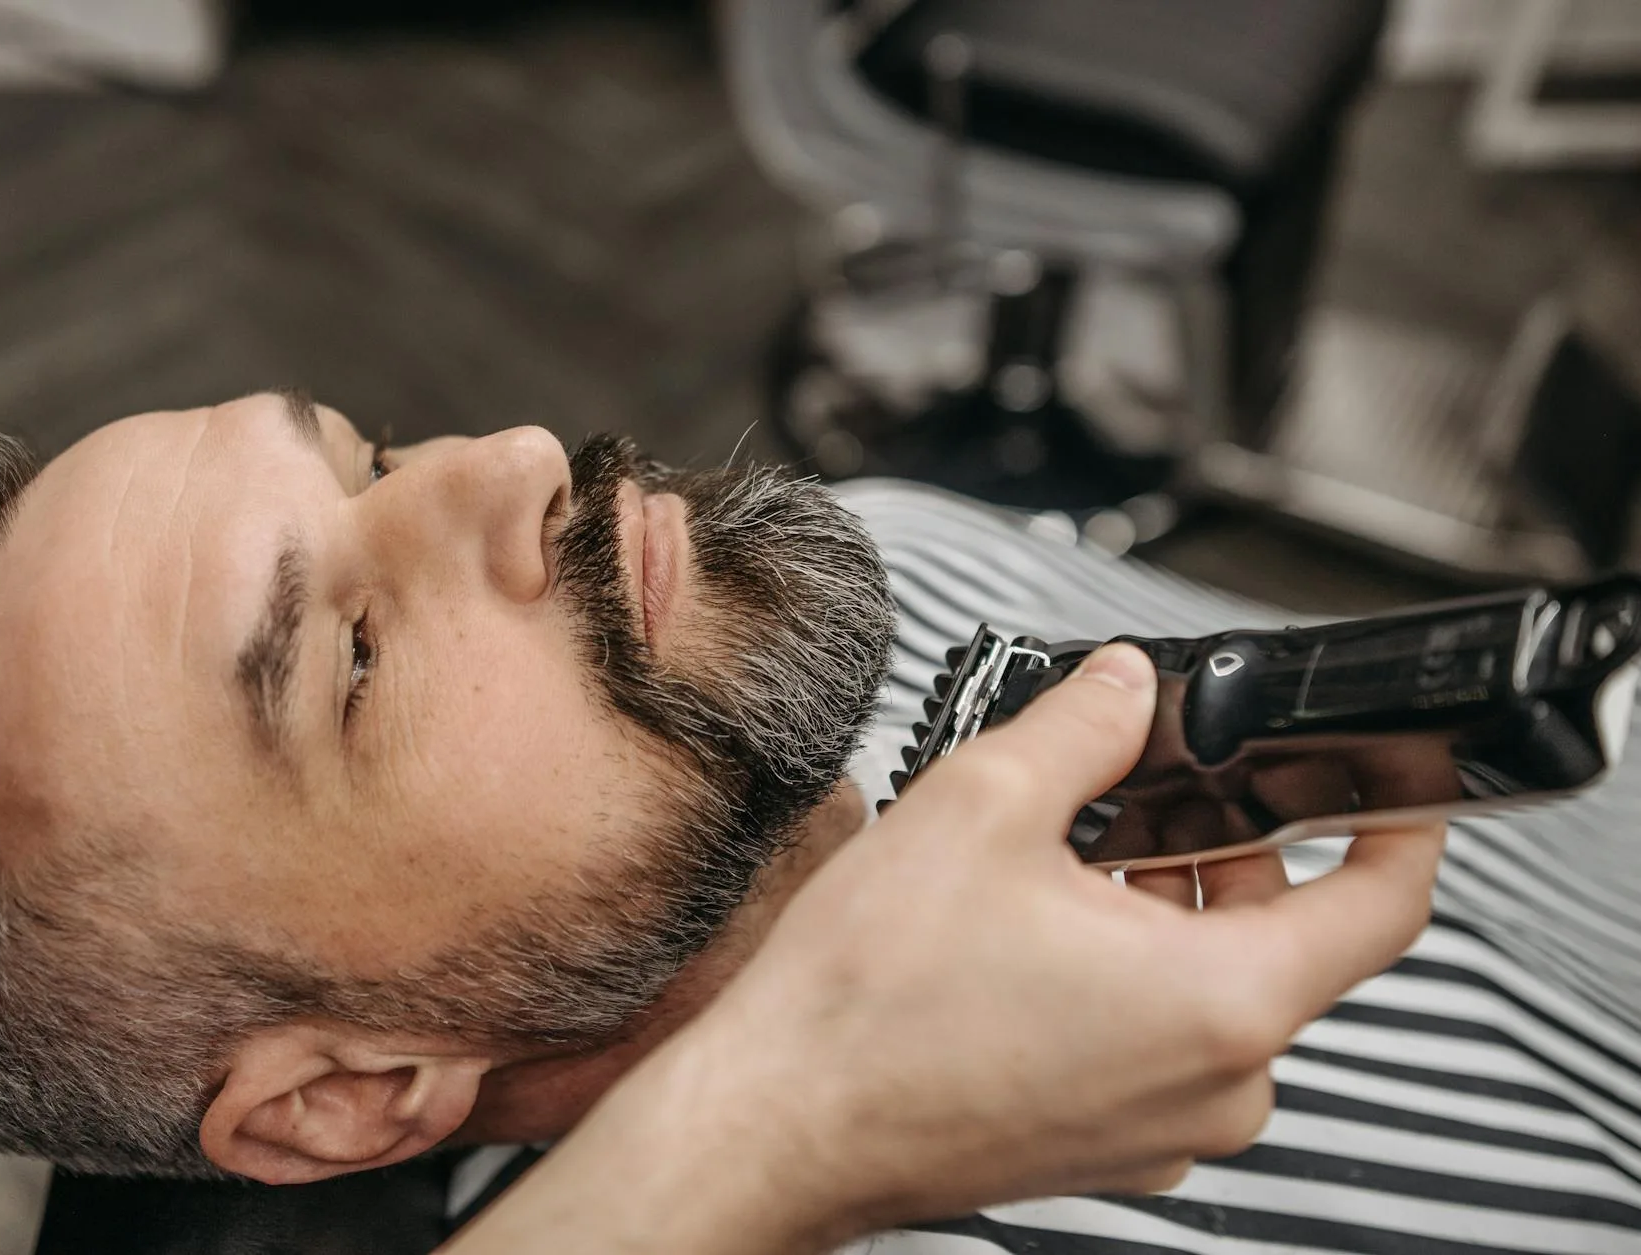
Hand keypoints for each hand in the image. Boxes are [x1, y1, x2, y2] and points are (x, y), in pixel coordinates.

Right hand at [444, 644, 1443, 1253]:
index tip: (1379, 779)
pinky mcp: (1112, 1143)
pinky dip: (1132, 972)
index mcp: (1218, 1000)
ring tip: (1069, 855)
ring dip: (1168, 907)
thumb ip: (1085, 724)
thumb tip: (1127, 686)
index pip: (1382, 903)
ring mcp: (1166, 1126)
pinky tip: (1041, 927)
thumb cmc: (867, 1003)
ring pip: (1217, 987)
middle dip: (1231, 848)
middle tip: (1151, 789)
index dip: (1394, 819)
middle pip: (1287, 937)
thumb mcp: (983, 803)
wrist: (782, 1119)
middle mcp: (1215, 1082)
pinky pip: (1165, 1038)